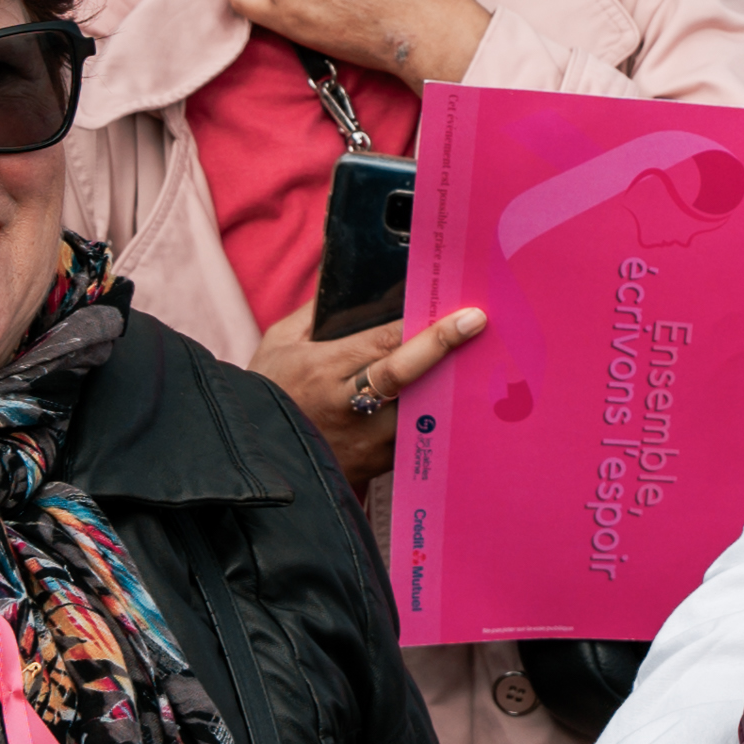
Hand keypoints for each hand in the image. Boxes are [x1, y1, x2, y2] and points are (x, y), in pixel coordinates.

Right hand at [250, 303, 484, 490]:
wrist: (258, 459)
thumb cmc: (268, 393)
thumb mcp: (280, 345)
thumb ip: (315, 313)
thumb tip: (347, 281)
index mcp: (325, 370)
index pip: (387, 344)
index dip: (430, 332)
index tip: (466, 317)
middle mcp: (350, 406)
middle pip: (409, 376)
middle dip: (448, 352)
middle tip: (483, 330)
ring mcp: (367, 440)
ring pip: (422, 411)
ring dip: (451, 389)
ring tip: (484, 366)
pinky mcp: (378, 463)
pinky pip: (419, 436)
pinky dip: (440, 418)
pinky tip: (462, 401)